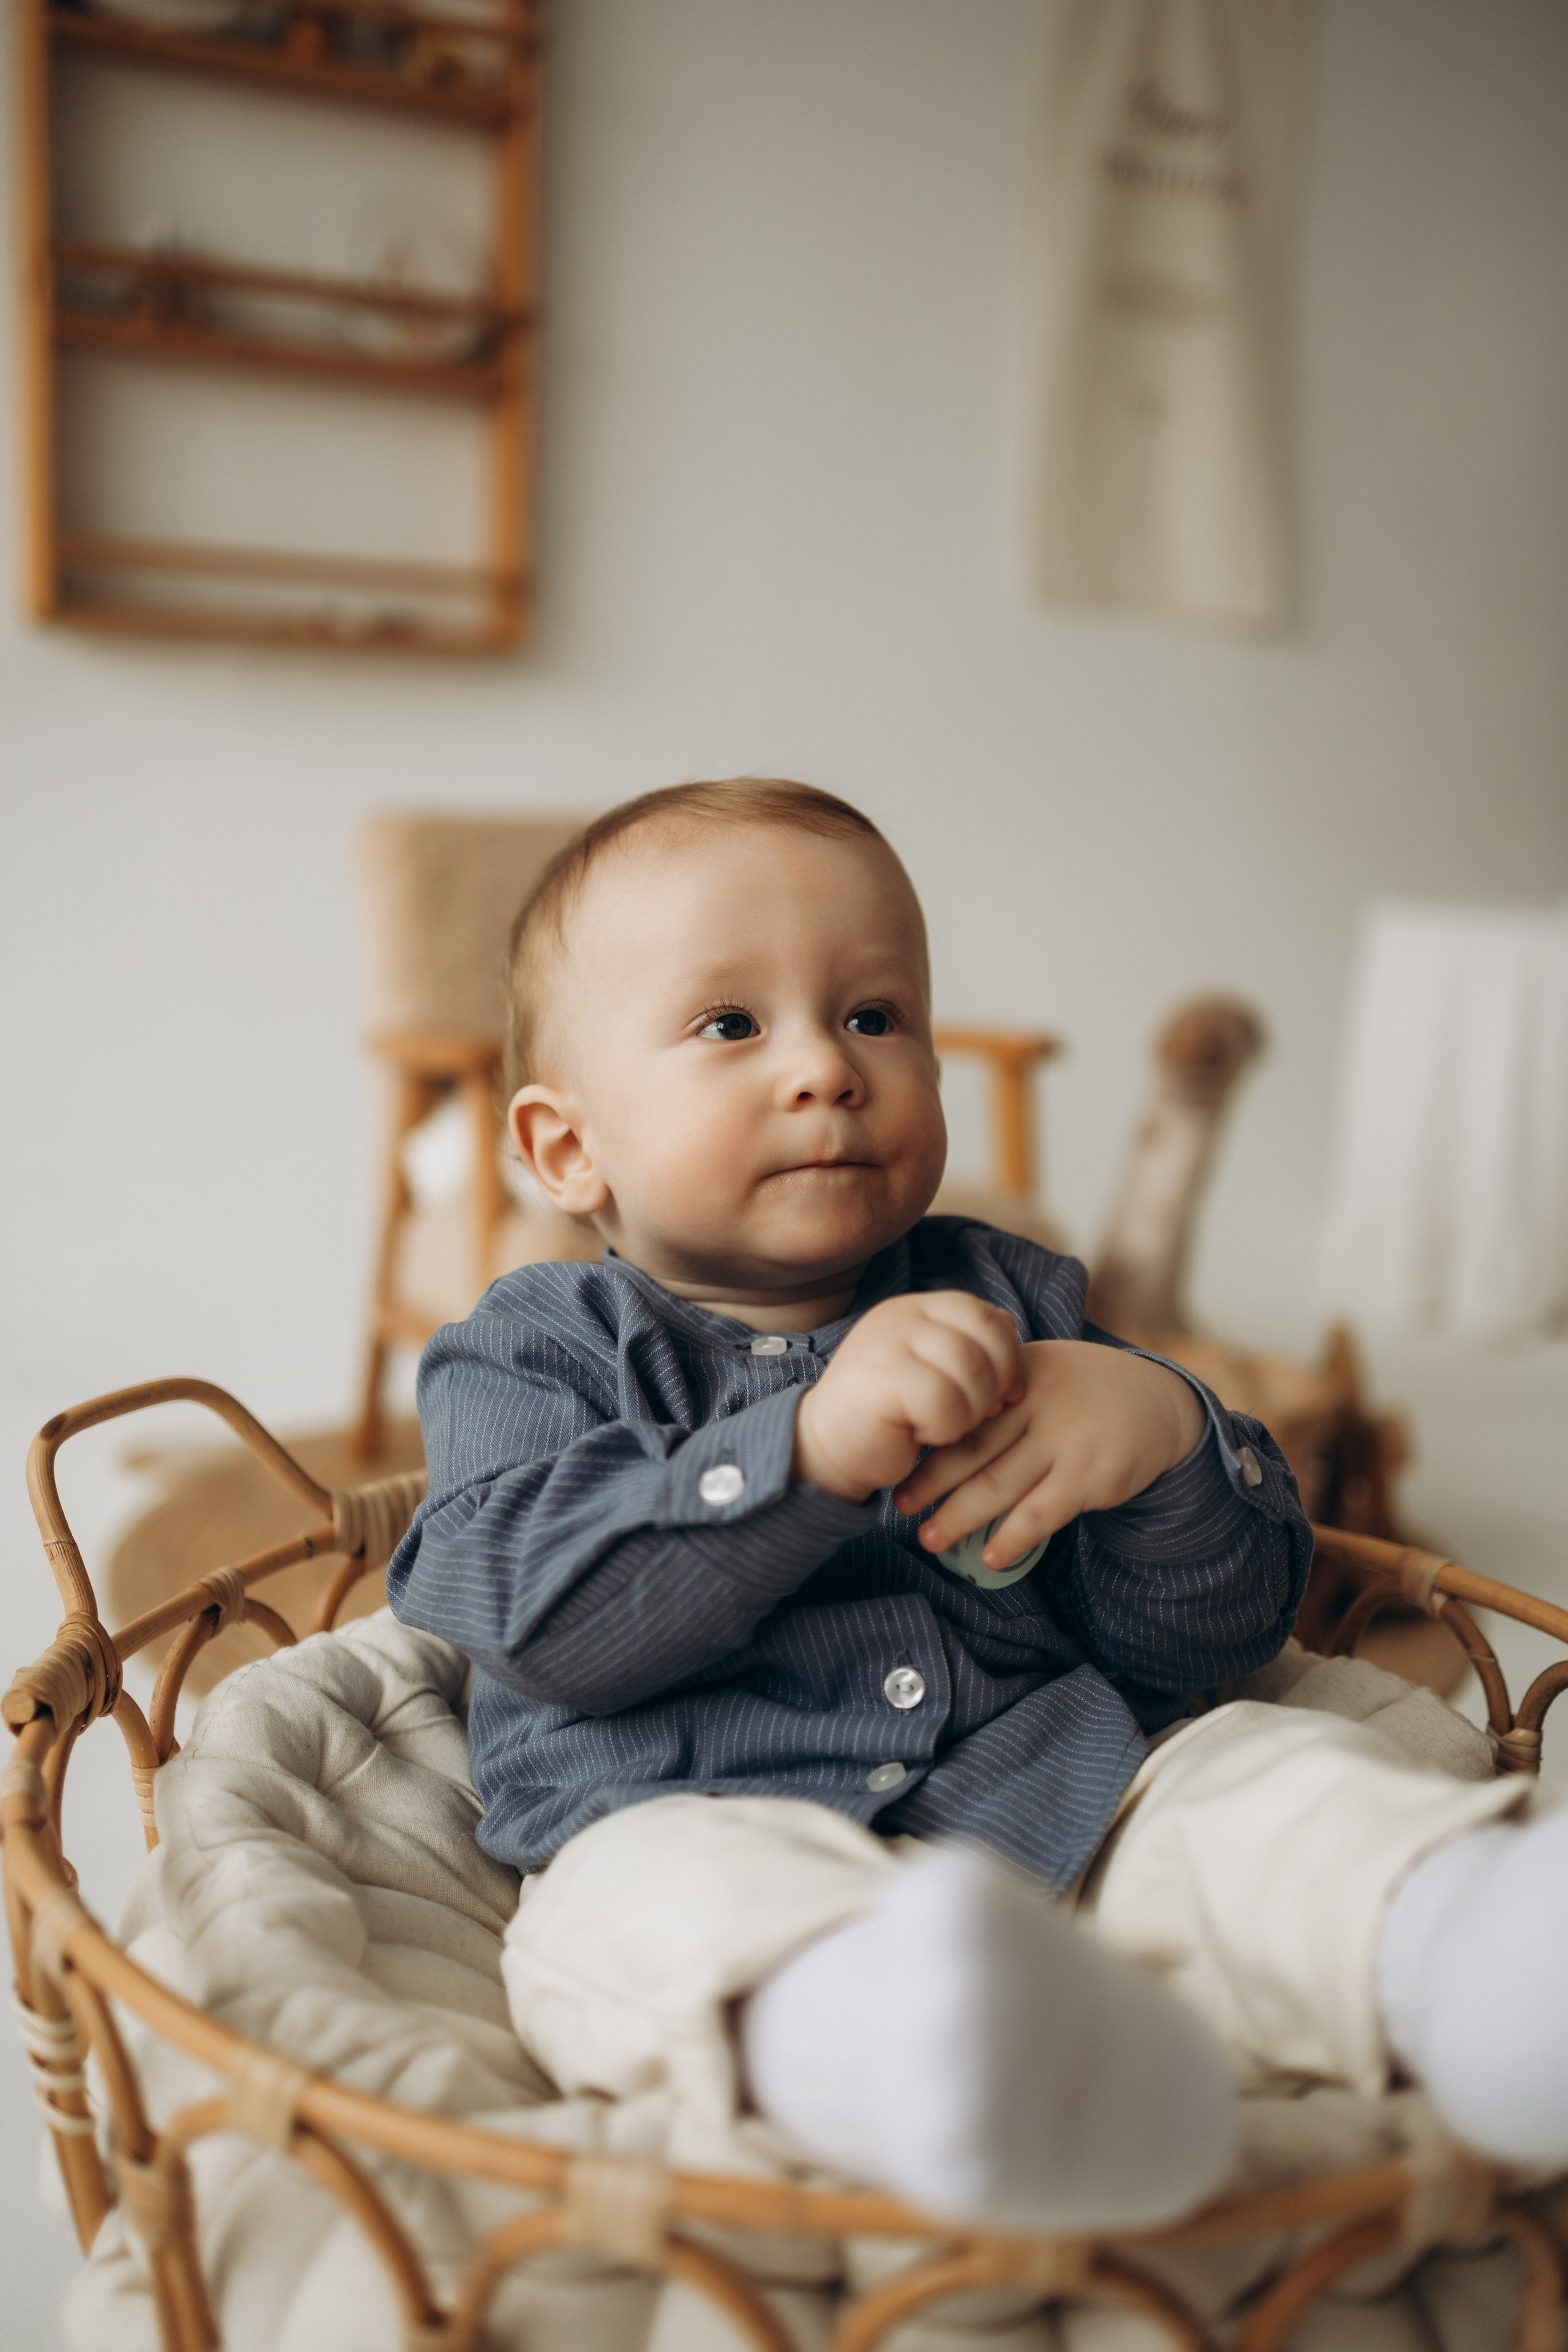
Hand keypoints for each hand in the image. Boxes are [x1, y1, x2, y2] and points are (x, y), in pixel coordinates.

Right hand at [794, 1292, 1024, 1502]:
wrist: (827, 1449)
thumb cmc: (890, 1416)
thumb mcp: (934, 1372)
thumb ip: (969, 1345)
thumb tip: (1010, 1323)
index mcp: (916, 1309)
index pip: (984, 1315)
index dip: (1009, 1355)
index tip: (1009, 1394)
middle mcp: (901, 1316)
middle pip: (984, 1340)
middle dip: (995, 1386)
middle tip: (980, 1415)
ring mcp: (888, 1342)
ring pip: (969, 1369)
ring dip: (972, 1411)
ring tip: (947, 1425)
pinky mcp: (881, 1379)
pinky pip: (945, 1401)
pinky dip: (946, 1427)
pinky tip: (923, 1434)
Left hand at [892, 1341, 1205, 1570]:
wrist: (1160, 1402)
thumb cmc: (1086, 1389)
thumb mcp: (1041, 1370)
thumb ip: (996, 1389)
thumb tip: (933, 1417)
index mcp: (1017, 1377)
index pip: (963, 1411)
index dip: (927, 1441)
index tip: (897, 1464)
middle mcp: (1036, 1405)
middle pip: (971, 1449)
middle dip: (931, 1482)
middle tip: (900, 1506)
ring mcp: (1064, 1442)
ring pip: (999, 1485)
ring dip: (959, 1517)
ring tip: (930, 1540)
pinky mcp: (1089, 1477)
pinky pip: (1041, 1513)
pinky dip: (1012, 1537)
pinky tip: (990, 1556)